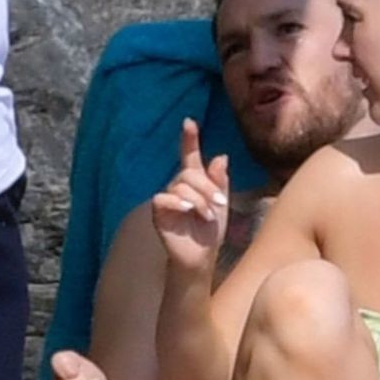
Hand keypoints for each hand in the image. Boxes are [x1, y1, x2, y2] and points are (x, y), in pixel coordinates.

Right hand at [151, 118, 228, 274]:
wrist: (202, 258)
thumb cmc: (210, 233)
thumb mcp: (221, 205)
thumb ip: (220, 181)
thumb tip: (221, 156)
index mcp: (195, 183)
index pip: (190, 157)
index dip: (189, 140)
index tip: (189, 122)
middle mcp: (179, 188)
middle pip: (188, 173)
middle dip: (207, 187)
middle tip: (219, 204)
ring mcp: (167, 200)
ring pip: (180, 185)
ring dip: (198, 199)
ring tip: (207, 216)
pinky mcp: (159, 213)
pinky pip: (163, 198)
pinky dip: (178, 202)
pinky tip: (188, 210)